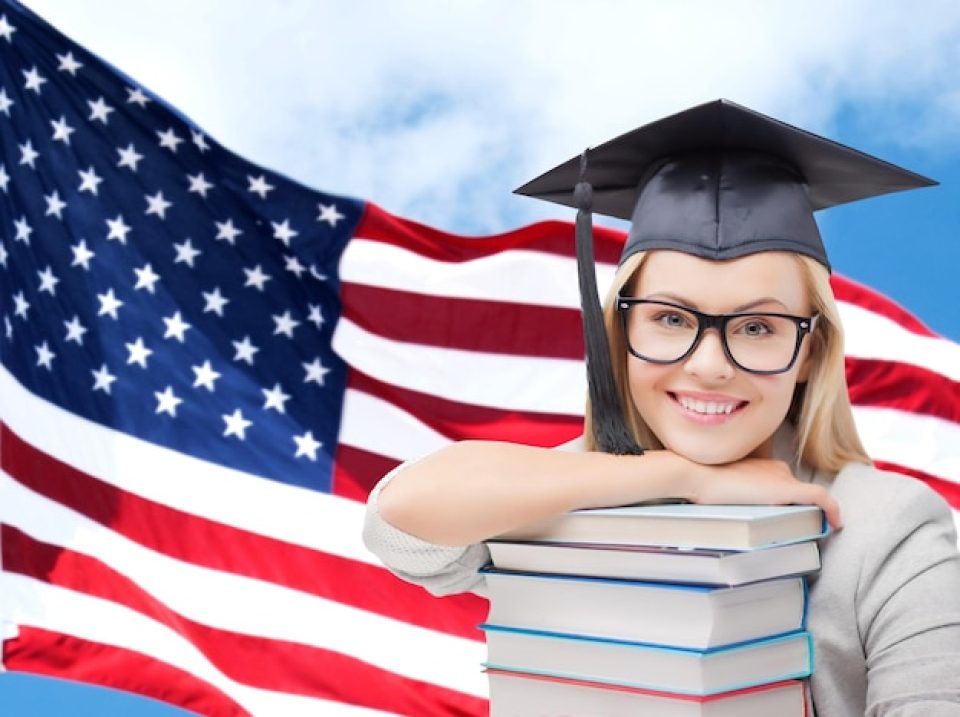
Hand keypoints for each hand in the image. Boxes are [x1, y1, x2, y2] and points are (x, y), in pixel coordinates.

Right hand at [681, 454, 842, 529]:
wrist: (695, 475)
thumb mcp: (718, 489)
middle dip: (796, 513)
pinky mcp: (786, 489)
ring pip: (804, 499)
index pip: (780, 487)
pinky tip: (836, 524)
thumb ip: (732, 496)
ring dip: (808, 515)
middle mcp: (775, 468)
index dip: (784, 504)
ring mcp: (781, 478)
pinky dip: (831, 509)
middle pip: (793, 495)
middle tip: (792, 532)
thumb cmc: (699, 484)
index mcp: (760, 466)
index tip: (782, 520)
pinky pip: (820, 498)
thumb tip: (732, 518)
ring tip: (808, 532)